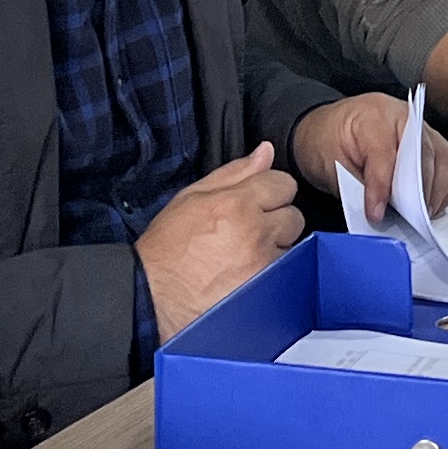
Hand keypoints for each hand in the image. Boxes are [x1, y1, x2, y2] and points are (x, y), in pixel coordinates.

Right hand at [136, 144, 305, 331]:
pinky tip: (250, 273)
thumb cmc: (167, 249)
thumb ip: (235, 172)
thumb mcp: (192, 197)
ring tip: (245, 254)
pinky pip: (286, 272)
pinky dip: (273, 271)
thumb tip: (265, 152)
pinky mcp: (265, 289)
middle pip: (294, 215)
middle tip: (250, 230)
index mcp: (237, 203)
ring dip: (275, 247)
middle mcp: (255, 232)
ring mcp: (262, 263)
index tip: (258, 201)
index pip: (284, 183)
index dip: (270, 191)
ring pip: (292, 245)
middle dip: (276, 219)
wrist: (153, 297)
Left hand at [293, 92, 447, 216]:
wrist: (327, 128)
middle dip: (415, 194)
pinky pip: (447, 163)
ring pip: (443, 159)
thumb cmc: (326, 141)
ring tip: (420, 217)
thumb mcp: (329, 163)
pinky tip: (430, 204)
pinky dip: (444, 186)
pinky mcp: (431, 140)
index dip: (381, 188)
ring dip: (435, 192)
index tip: (376, 214)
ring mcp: (421, 127)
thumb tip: (379, 212)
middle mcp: (404, 115)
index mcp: (373, 115)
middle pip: (421, 156)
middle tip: (407, 221)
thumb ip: (355, 187)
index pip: (384, 155)